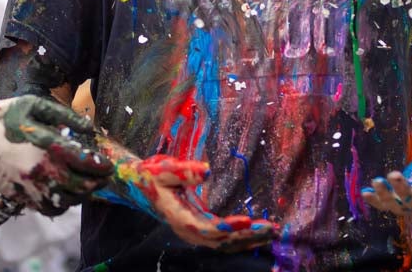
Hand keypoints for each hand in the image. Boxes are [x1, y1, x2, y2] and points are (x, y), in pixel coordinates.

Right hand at [0, 95, 112, 214]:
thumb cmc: (1, 119)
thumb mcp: (33, 105)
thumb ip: (63, 115)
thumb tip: (88, 126)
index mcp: (47, 147)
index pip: (86, 162)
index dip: (102, 166)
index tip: (109, 165)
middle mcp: (41, 171)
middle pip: (81, 186)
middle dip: (97, 183)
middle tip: (104, 178)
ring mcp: (30, 187)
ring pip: (67, 201)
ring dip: (81, 195)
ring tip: (87, 185)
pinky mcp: (20, 196)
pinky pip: (49, 208)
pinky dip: (62, 204)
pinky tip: (66, 192)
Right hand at [98, 153, 276, 249]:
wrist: (139, 185)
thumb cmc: (152, 175)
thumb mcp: (164, 168)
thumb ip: (184, 171)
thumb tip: (208, 170)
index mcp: (178, 216)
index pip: (205, 228)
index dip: (226, 227)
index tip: (247, 220)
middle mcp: (187, 229)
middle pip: (220, 241)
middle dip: (247, 236)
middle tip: (271, 228)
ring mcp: (194, 231)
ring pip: (223, 244)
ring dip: (248, 240)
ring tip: (271, 232)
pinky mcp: (200, 227)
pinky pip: (222, 239)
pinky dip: (241, 238)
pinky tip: (257, 233)